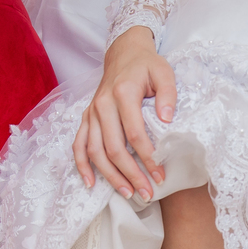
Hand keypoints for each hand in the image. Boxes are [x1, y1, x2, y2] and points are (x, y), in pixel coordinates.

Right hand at [72, 27, 176, 200]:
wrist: (124, 54)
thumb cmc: (147, 66)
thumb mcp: (164, 73)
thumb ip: (168, 94)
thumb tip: (168, 120)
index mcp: (123, 93)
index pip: (135, 134)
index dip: (147, 158)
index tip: (160, 176)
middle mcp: (102, 105)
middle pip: (114, 147)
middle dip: (131, 174)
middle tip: (147, 193)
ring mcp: (91, 112)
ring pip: (95, 150)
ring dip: (110, 175)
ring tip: (128, 194)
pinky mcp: (86, 118)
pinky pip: (78, 144)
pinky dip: (81, 164)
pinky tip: (90, 183)